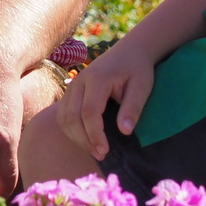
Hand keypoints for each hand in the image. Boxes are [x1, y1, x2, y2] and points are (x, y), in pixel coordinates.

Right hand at [52, 39, 155, 161]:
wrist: (130, 50)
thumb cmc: (138, 69)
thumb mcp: (142, 86)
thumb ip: (133, 108)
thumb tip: (125, 132)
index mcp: (97, 79)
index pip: (89, 112)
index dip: (95, 134)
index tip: (105, 150)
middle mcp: (80, 81)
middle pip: (71, 117)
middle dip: (84, 140)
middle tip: (101, 155)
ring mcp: (73, 85)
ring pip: (63, 117)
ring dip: (76, 137)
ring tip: (94, 150)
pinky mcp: (71, 91)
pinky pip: (63, 114)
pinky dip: (71, 130)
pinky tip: (86, 138)